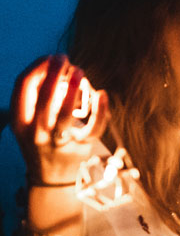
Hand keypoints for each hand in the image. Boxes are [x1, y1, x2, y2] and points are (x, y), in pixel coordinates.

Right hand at [11, 55, 108, 183]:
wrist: (51, 178)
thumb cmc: (41, 140)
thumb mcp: (29, 122)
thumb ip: (38, 98)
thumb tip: (60, 69)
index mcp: (20, 121)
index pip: (23, 86)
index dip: (38, 67)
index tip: (50, 57)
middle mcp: (36, 132)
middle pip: (43, 96)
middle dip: (54, 71)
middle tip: (65, 58)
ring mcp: (58, 142)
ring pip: (65, 113)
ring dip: (73, 88)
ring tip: (80, 71)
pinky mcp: (81, 148)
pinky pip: (92, 128)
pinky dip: (100, 111)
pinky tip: (102, 95)